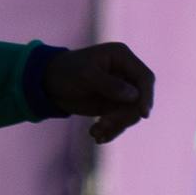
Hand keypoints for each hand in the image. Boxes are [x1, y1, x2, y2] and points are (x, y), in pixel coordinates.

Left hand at [41, 42, 155, 143]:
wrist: (48, 83)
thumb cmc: (66, 71)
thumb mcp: (85, 75)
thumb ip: (110, 84)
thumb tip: (135, 95)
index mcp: (122, 58)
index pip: (145, 78)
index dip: (147, 96)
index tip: (143, 114)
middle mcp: (126, 73)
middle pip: (140, 99)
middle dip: (125, 115)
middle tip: (104, 125)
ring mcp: (122, 90)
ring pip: (131, 113)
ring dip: (115, 126)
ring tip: (95, 132)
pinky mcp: (114, 105)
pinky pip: (121, 121)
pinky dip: (111, 131)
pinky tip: (97, 136)